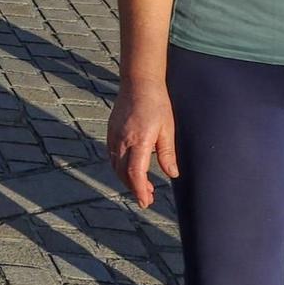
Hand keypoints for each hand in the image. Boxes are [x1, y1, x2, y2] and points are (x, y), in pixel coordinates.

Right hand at [107, 79, 178, 206]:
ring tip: (142, 185)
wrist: (138, 83)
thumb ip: (167, 153)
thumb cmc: (157, 104)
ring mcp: (114, 136)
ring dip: (127, 178)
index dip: (140, 190)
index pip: (135, 173)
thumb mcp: (167, 129)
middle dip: (134, 188)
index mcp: (138, 140)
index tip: (146, 201)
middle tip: (148, 197)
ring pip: (116, 165)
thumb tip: (172, 174)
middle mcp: (122, 140)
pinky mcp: (111, 131)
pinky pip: (112, 155)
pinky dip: (120, 167)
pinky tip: (130, 168)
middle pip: (123, 173)